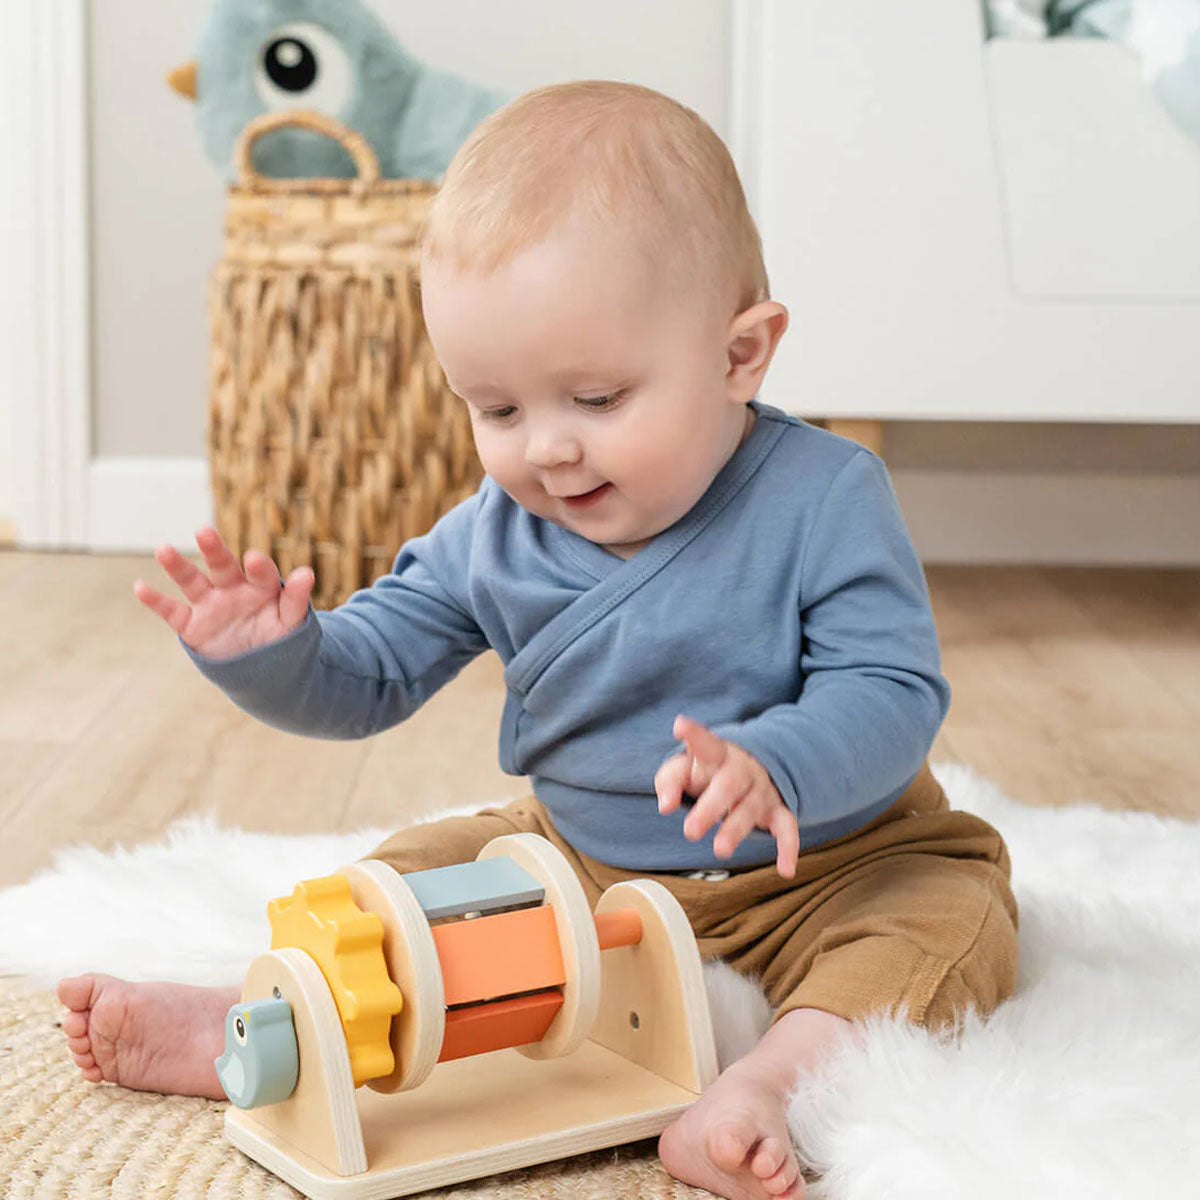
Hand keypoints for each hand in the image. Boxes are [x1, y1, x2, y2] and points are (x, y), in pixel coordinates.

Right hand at [134, 526, 313, 659]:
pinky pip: (172, 611)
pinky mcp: (192, 625)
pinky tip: (140, 587)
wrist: (261, 667)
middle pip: (222, 565)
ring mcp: (210, 604)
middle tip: (204, 532)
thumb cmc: (278, 638)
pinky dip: (156, 601)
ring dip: (177, 567)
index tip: (254, 559)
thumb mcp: (291, 622)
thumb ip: (296, 600)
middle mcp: (232, 588)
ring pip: (192, 581)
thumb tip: (307, 573)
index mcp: (261, 586)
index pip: (260, 573)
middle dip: (214, 549)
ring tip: (163, 549)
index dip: (258, 567)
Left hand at [655, 714, 799, 877]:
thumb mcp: (685, 769)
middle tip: (690, 831)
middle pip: (729, 784)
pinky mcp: (777, 810)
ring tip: (720, 849)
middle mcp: (742, 769)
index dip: (694, 735)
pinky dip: (789, 848)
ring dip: (736, 829)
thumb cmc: (708, 771)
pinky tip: (787, 869)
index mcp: (717, 754)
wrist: (752, 767)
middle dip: (710, 808)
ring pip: (751, 807)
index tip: (680, 726)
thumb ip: (669, 781)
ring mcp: (762, 789)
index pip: (705, 743)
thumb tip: (664, 806)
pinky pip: (787, 828)